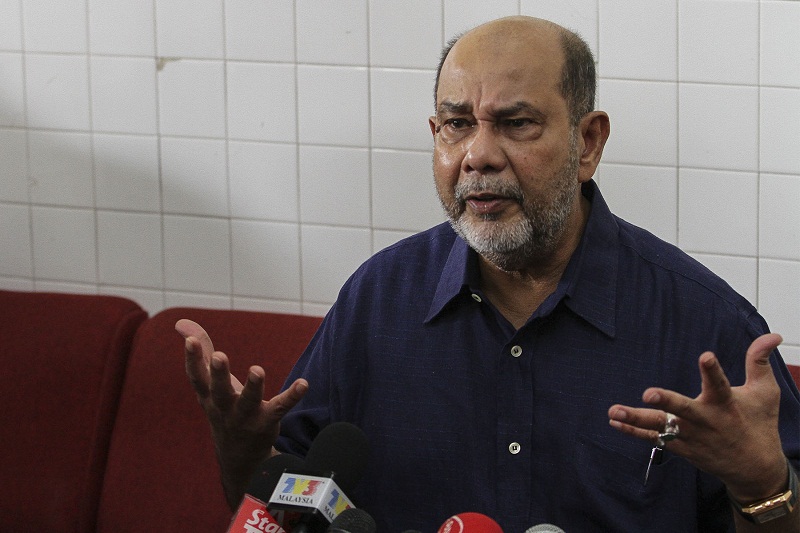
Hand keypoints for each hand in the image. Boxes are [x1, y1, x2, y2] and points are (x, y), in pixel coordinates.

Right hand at [176, 319, 307, 506]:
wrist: (238, 456)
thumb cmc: (224, 408)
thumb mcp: (210, 384)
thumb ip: (201, 352)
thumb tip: (181, 323)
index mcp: (209, 395)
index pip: (197, 377)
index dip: (192, 359)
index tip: (191, 341)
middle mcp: (224, 407)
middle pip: (220, 391)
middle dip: (218, 374)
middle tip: (219, 357)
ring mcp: (246, 417)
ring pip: (249, 402)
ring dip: (253, 387)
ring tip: (257, 370)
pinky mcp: (267, 422)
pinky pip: (280, 408)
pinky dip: (292, 396)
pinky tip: (303, 384)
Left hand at [608, 333, 787, 501]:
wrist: (755, 470)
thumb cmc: (759, 424)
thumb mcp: (765, 392)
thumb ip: (759, 361)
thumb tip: (772, 334)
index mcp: (726, 404)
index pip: (720, 384)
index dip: (712, 370)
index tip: (705, 356)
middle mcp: (706, 422)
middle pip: (684, 410)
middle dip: (667, 402)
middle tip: (648, 394)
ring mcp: (691, 437)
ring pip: (661, 428)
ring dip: (636, 420)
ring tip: (613, 411)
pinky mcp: (681, 448)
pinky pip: (654, 439)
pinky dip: (634, 431)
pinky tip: (614, 421)